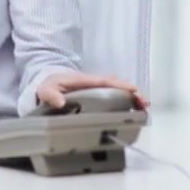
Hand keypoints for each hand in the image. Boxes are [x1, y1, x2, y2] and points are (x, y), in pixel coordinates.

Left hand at [36, 72, 150, 109]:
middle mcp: (92, 83)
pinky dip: (125, 101)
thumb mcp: (45, 90)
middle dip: (130, 92)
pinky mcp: (97, 96)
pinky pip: (113, 97)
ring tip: (144, 106)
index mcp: (81, 80)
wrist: (48, 87)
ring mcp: (96, 90)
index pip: (101, 81)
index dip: (116, 84)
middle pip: (114, 86)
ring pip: (116, 91)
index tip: (132, 89)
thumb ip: (50, 95)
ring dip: (131, 97)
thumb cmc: (48, 87)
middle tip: (144, 102)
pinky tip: (135, 109)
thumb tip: (61, 103)